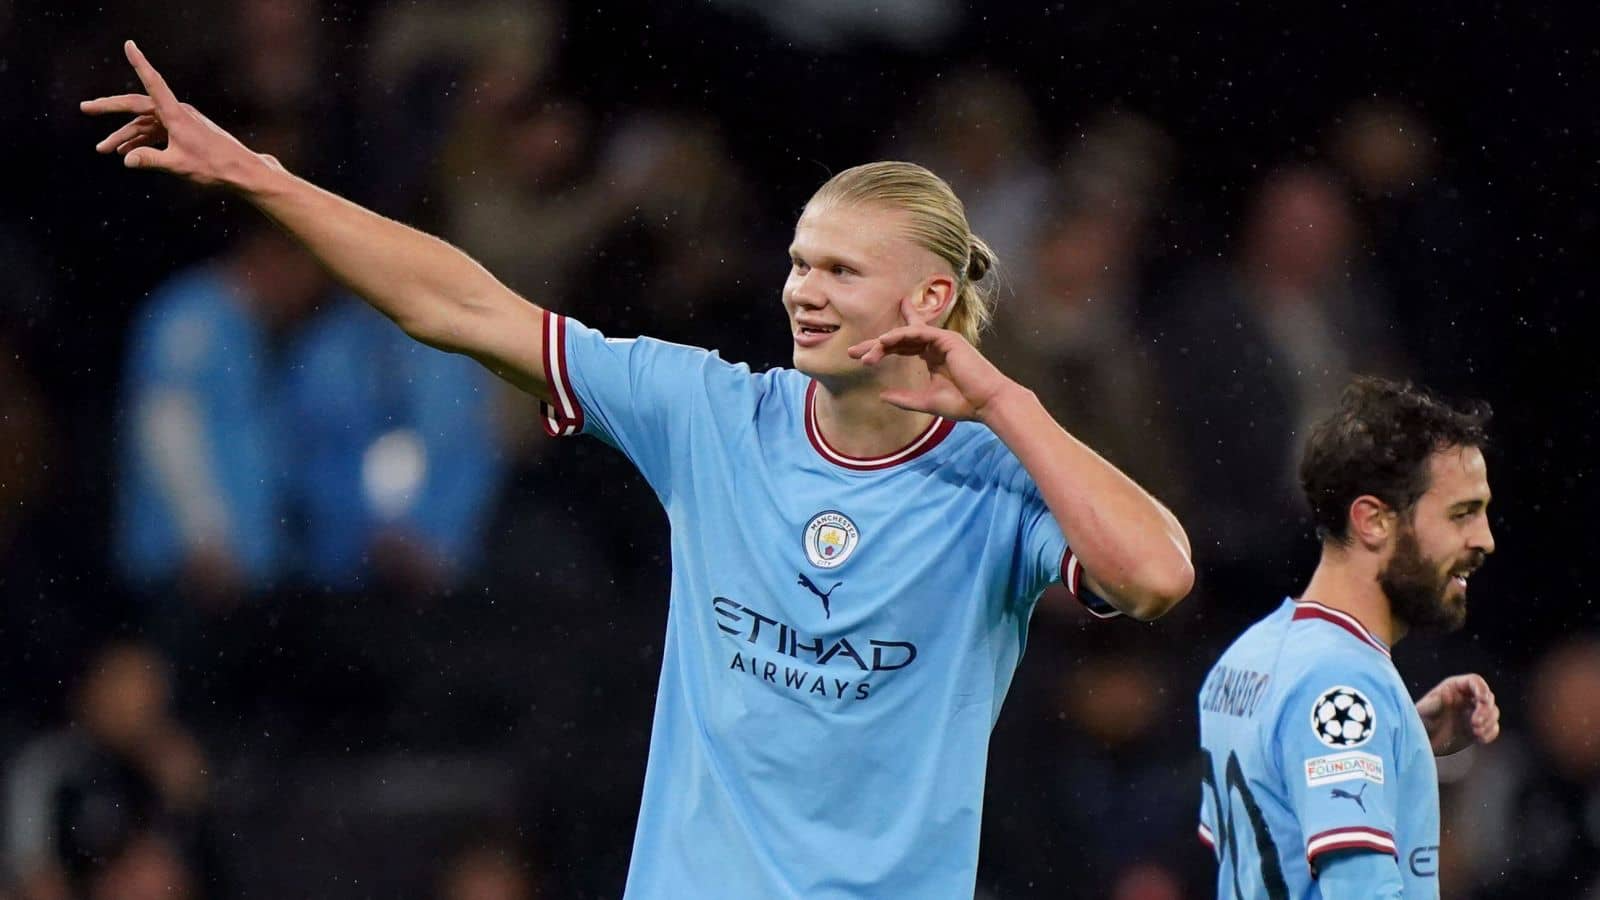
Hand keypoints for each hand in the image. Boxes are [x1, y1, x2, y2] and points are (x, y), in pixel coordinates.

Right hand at [80, 41, 271, 186]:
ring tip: (103, 149)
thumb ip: (150, 160)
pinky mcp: (183, 131)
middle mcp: (177, 112)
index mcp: (176, 113)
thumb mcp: (178, 165)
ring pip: (145, 124)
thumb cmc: (214, 167)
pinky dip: (141, 141)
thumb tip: (125, 160)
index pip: (153, 82)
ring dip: (125, 136)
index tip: (129, 45)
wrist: (241, 171)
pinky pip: (156, 132)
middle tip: (85, 107)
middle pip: (137, 106)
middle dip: (111, 109)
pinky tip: (126, 152)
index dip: (139, 63)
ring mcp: (180, 121)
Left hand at [846, 298, 1017, 420]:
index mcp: (932, 357)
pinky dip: (900, 335)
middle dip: (875, 345)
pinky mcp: (947, 339)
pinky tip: (884, 342)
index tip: (861, 358)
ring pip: (905, 334)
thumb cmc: (963, 403)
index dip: (882, 349)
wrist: (987, 404)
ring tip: (864, 356)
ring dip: (883, 343)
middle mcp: (936, 346)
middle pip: (900, 339)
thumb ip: (904, 399)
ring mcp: (942, 340)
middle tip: (853, 352)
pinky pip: (918, 332)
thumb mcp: (926, 402)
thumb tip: (882, 396)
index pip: (902, 347)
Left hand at [1416, 673, 1499, 755]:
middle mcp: (1467, 698)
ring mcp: (1474, 712)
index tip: (1482, 700)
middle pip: (1488, 697)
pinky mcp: (1478, 727)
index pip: (1474, 681)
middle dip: (1486, 710)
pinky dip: (1490, 733)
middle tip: (1475, 723)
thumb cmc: (1420, 721)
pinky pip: (1492, 727)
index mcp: (1454, 688)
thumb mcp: (1423, 711)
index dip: (1482, 688)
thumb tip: (1447, 694)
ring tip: (1475, 732)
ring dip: (1488, 722)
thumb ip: (1434, 703)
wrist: (1424, 741)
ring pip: (1493, 712)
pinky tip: (1479, 739)